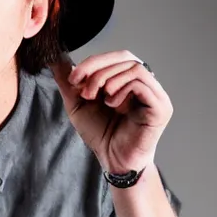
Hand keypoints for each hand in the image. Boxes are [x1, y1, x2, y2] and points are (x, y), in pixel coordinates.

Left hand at [52, 52, 172, 177]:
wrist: (113, 160)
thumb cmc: (101, 133)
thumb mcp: (78, 103)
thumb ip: (69, 81)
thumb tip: (55, 58)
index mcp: (128, 79)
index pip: (114, 56)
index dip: (93, 62)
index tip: (74, 78)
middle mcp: (145, 83)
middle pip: (124, 57)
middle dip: (98, 69)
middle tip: (85, 90)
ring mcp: (156, 94)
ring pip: (134, 67)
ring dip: (109, 80)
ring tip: (100, 99)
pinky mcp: (160, 106)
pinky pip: (141, 83)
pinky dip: (122, 89)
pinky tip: (113, 105)